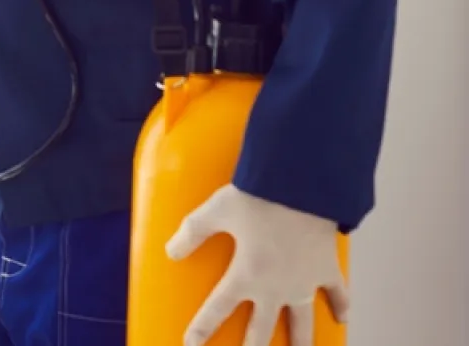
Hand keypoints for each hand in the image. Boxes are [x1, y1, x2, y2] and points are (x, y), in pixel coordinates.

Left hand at [167, 184, 349, 345]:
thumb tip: (171, 251)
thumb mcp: (214, 211)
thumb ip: (191, 233)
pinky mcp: (327, 268)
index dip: (201, 330)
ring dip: (300, 343)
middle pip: (261, 331)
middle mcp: (275, 287)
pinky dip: (341, 306)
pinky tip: (342, 319)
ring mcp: (304, 282)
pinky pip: (337, 294)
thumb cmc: (258, 196)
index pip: (216, 311)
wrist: (305, 185)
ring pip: (302, 324)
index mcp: (245, 276)